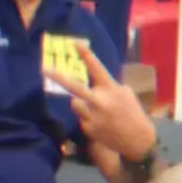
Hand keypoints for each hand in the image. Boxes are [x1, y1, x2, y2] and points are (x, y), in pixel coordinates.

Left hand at [47, 43, 156, 161]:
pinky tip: (100, 123)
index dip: (85, 55)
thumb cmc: (131, 111)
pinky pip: (81, 118)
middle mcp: (100, 101)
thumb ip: (107, 86)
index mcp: (111, 88)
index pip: (96, 68)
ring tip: (93, 108)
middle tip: (44, 70)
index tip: (75, 43)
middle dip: (59, 78)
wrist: (137, 139)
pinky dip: (87, 118)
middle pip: (75, 88)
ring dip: (80, 103)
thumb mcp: (124, 92)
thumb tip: (92, 83)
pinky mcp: (88, 129)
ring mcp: (93, 117)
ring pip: (74, 103)